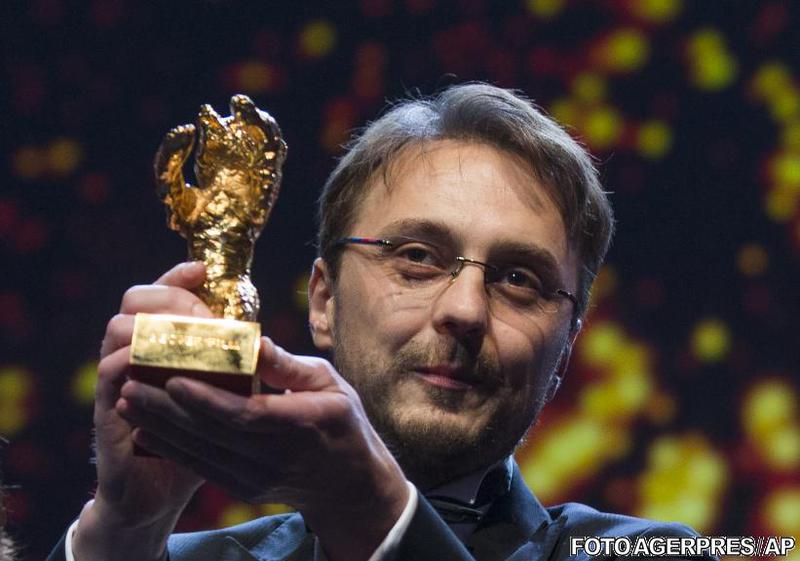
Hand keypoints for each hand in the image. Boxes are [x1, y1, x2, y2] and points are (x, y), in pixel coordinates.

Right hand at [73, 262, 210, 560]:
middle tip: (203, 314)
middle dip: (169, 298)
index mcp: (161, 346)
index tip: (202, 271)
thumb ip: (235, 368)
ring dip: (156, 327)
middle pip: (135, 301)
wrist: (161, 493)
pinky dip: (137, 363)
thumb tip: (263, 341)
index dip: (177, 278)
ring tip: (193, 339)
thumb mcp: (221, 397)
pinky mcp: (108, 409)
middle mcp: (134, 355)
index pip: (161, 294)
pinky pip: (112, 373)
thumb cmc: (198, 438)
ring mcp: (117, 380)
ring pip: (120, 330)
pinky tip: (170, 370)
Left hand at [116, 339, 409, 560]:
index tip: (172, 377)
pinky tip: (145, 430)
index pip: (245, 415)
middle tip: (129, 384)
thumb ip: (288, 366)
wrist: (350, 484)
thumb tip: (253, 341)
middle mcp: (274, 457)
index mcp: (300, 424)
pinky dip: (171, 449)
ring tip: (127, 402)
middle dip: (166, 410)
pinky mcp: (244, 487)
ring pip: (199, 453)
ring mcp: (257, 477)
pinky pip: (201, 468)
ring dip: (160, 429)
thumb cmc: (342, 422)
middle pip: (212, 434)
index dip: (206, 399)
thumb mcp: (330, 384)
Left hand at [154, 95, 286, 232]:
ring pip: (259, 138)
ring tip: (243, 105)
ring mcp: (252, 172)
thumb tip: (186, 127)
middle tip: (233, 103)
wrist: (217, 242)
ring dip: (255, 119)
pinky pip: (275, 152)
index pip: (213, 137)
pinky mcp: (269, 179)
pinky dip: (271, 135)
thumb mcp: (170, 187)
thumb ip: (170, 158)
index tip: (203, 116)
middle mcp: (233, 167)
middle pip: (238, 133)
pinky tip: (261, 122)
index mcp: (210, 167)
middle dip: (235, 117)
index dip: (210, 122)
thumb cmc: (193, 221)